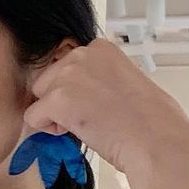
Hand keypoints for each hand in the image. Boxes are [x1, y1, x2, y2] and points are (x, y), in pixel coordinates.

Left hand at [24, 38, 188, 188]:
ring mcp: (68, 75)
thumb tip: (79, 91)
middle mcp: (82, 54)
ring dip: (53, 115)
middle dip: (60, 101)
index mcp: (100, 48)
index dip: (74, 90)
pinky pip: (32, 117)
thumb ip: (97, 78)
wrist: (156, 140)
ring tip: (86, 124)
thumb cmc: (149, 121)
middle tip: (89, 116)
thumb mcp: (123, 82)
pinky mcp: (57, 99)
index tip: (94, 103)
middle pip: (47, 80)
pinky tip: (77, 132)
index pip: (65, 66)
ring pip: (38, 98)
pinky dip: (47, 131)